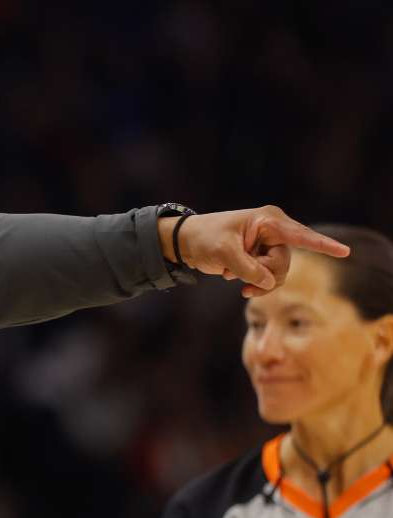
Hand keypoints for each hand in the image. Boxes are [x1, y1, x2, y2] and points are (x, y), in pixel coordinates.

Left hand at [158, 205, 349, 297]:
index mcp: (268, 220)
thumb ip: (248, 268)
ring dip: (257, 282)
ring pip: (278, 273)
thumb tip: (268, 283)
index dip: (322, 245)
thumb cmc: (203, 238)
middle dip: (264, 274)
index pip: (300, 235)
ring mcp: (269, 245)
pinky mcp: (262, 257)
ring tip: (234, 279)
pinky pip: (269, 278)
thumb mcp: (223, 253)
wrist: (186, 242)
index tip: (345, 252)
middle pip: (285, 262)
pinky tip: (234, 279)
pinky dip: (253, 283)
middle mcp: (274, 231)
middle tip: (238, 275)